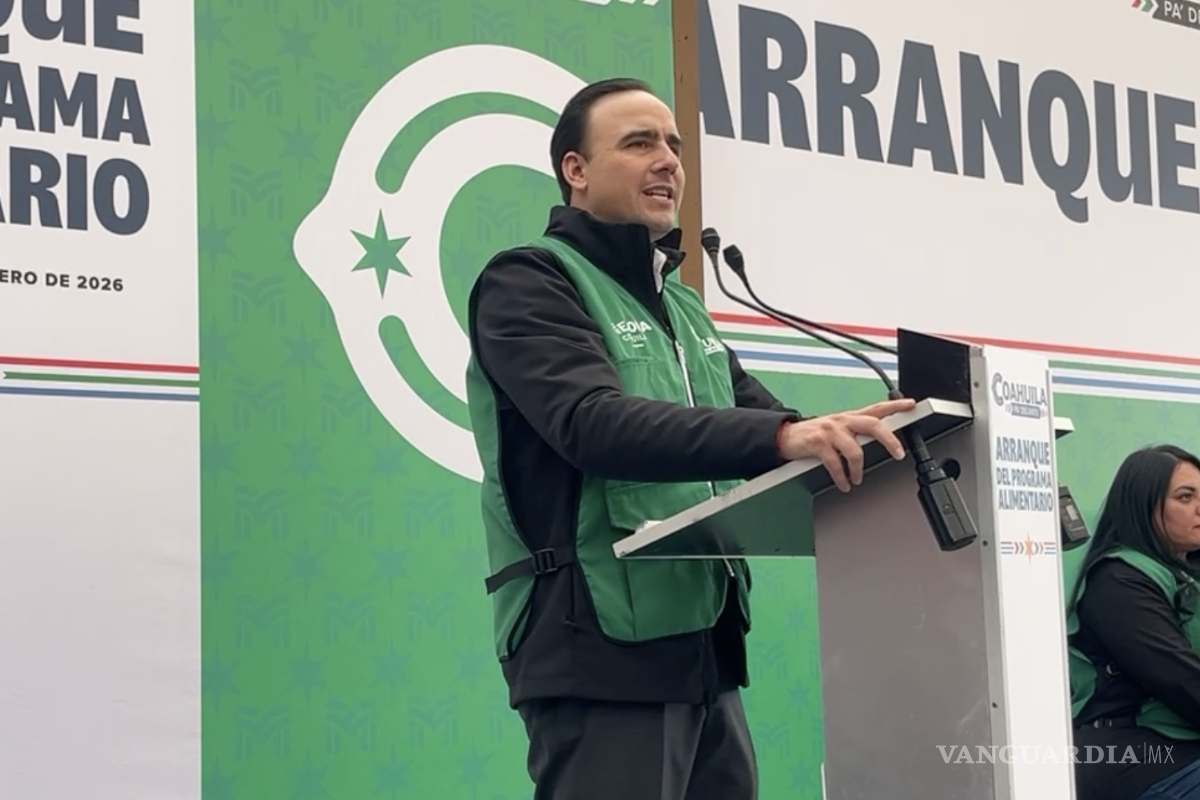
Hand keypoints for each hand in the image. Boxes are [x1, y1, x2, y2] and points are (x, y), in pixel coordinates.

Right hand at [778, 398, 915, 491]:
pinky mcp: (818, 443)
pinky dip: (841, 477)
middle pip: (872, 425)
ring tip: (857, 479)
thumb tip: (879, 442)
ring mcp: (830, 431)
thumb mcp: (837, 428)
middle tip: (899, 454)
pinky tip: (844, 484)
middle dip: (889, 440)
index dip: (895, 405)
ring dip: (858, 470)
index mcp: (850, 417)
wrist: (785, 436)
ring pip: (855, 450)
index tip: (911, 405)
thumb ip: (856, 432)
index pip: (876, 407)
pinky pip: (835, 464)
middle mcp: (842, 421)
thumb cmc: (814, 435)